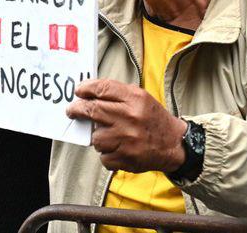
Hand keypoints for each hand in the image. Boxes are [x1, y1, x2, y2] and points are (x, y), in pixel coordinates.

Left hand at [66, 79, 186, 173]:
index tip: (78, 91)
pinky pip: (103, 156)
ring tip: (110, 135)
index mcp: (135, 99)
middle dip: (77, 109)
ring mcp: (127, 139)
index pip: (102, 88)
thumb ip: (116, 93)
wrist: (175, 145)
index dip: (86, 89)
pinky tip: (117, 149)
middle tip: (72, 110)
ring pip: (95, 137)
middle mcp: (131, 118)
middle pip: (92, 110)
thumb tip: (87, 92)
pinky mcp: (126, 158)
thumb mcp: (140, 98)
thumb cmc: (152, 119)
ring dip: (98, 137)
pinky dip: (107, 154)